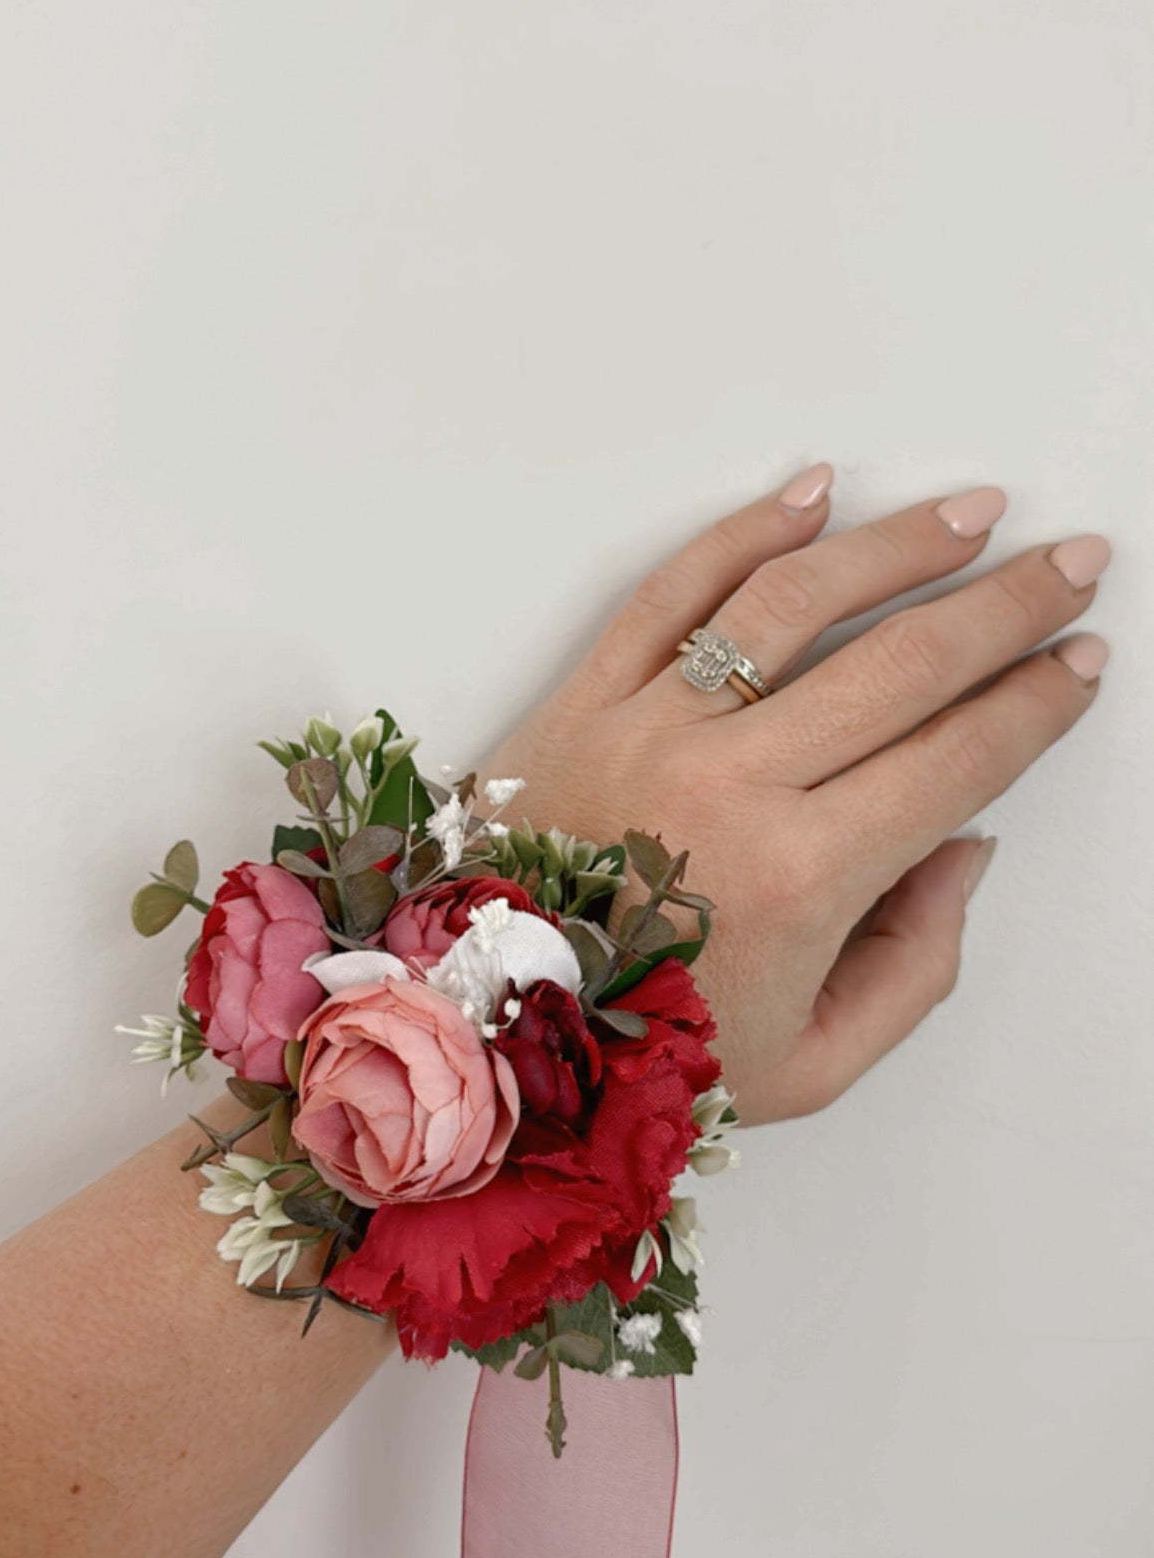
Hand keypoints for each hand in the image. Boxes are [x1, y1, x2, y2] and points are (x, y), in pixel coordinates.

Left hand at [482, 464, 1109, 1122]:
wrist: (477, 1033)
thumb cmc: (645, 1054)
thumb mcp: (812, 1062)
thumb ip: (915, 963)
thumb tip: (963, 845)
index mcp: (799, 878)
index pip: (957, 760)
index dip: (1035, 704)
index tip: (1079, 662)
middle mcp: (730, 786)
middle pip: (902, 664)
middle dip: (1007, 605)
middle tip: (1072, 563)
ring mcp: (649, 730)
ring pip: (794, 602)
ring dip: (898, 546)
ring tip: (971, 513)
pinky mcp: (580, 701)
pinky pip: (668, 593)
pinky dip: (743, 533)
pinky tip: (811, 496)